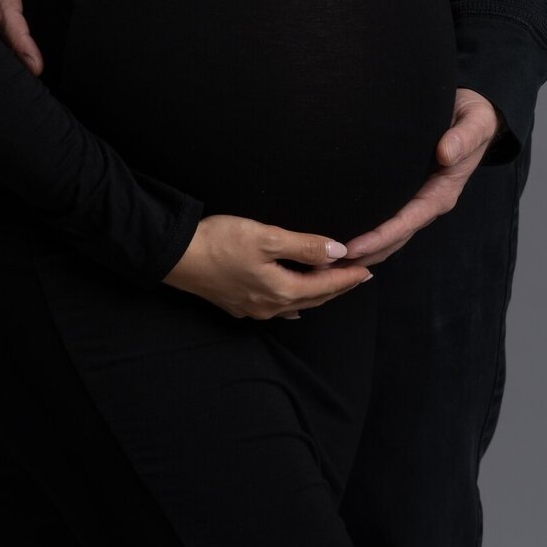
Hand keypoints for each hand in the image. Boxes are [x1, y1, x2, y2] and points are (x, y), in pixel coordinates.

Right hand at [162, 215, 374, 320]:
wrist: (178, 257)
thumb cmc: (222, 242)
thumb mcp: (267, 237)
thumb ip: (305, 246)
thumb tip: (339, 252)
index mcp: (281, 290)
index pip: (325, 286)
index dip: (348, 278)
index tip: (369, 270)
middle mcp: (270, 306)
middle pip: (314, 299)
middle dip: (338, 288)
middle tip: (360, 277)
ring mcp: (253, 309)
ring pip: (296, 305)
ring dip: (317, 294)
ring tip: (334, 284)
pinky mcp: (238, 305)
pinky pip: (278, 309)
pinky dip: (294, 302)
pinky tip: (294, 305)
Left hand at [341, 90, 504, 265]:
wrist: (473, 113)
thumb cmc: (473, 116)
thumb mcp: (476, 121)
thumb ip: (464, 137)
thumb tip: (446, 153)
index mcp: (442, 191)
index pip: (407, 221)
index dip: (380, 236)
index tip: (353, 248)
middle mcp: (428, 201)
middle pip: (394, 237)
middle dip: (365, 253)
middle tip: (329, 266)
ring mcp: (418, 199)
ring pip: (388, 234)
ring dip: (362, 250)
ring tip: (328, 262)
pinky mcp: (407, 191)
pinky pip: (386, 216)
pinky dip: (367, 231)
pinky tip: (343, 235)